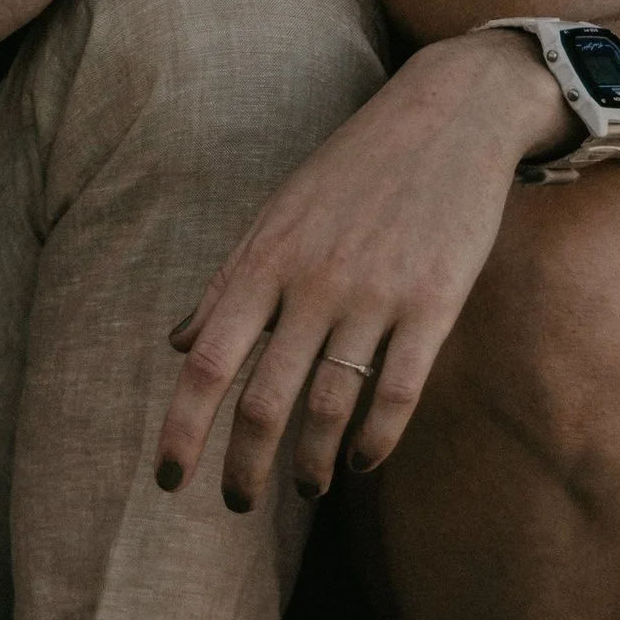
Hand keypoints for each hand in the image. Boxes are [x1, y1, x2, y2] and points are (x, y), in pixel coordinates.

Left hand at [155, 31, 561, 510]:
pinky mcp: (434, 304)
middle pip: (264, 400)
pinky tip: (362, 462)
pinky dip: (375, 440)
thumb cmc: (354, 166)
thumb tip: (177, 344)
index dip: (183, 428)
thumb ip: (227, 282)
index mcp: (266, 260)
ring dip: (311, 462)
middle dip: (244, 467)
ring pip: (331, 406)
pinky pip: (397, 391)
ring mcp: (376, 296)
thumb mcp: (277, 213)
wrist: (450, 114)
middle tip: (236, 504)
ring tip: (305, 487)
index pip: (208, 362)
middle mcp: (313, 283)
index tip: (168, 478)